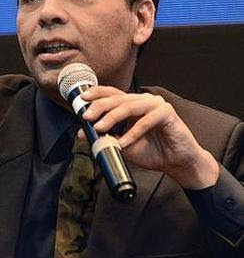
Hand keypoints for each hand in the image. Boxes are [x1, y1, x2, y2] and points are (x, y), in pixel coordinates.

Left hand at [79, 86, 218, 188]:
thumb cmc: (151, 151)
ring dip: (112, 118)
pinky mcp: (167, 113)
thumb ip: (105, 137)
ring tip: (99, 128)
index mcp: (132, 104)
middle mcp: (143, 101)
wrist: (175, 163)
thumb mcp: (122, 144)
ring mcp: (156, 105)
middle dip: (99, 107)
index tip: (81, 99)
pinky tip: (123, 143)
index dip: (96, 94)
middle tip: (86, 117)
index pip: (111, 94)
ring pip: (129, 107)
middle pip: (117, 99)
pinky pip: (145, 121)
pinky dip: (132, 133)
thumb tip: (82, 133)